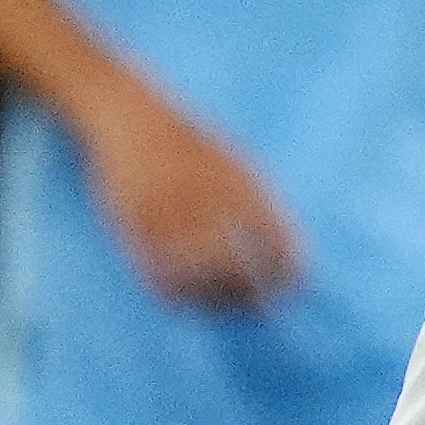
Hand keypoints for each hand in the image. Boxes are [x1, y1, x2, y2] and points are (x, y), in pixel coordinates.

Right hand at [77, 78, 299, 308]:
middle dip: (251, 293)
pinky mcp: (132, 222)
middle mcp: (206, 196)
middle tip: (260, 310)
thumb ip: (259, 203)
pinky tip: (187, 301)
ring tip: (226, 309)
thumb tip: (288, 251)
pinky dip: (175, 293)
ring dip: (214, 299)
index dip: (287, 270)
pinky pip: (156, 270)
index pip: (276, 236)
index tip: (294, 290)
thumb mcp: (233, 162)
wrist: (130, 114)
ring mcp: (167, 209)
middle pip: (237, 264)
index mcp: (239, 179)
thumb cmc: (188, 143)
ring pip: (197, 275)